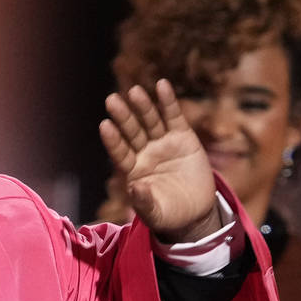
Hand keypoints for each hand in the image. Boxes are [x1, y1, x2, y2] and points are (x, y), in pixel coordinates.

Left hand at [99, 80, 218, 241]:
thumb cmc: (169, 215)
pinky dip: (168, 101)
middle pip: (132, 132)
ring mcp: (162, 143)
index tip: (105, 125)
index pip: (120, 152)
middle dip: (123, 117)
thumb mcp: (155, 214)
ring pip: (150, 121)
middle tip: (111, 100)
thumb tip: (135, 187)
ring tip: (134, 91)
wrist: (195, 212)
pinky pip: (173, 116)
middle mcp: (144, 153)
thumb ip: (144, 202)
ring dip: (143, 106)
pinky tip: (162, 85)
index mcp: (133, 170)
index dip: (113, 140)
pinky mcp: (183, 136)